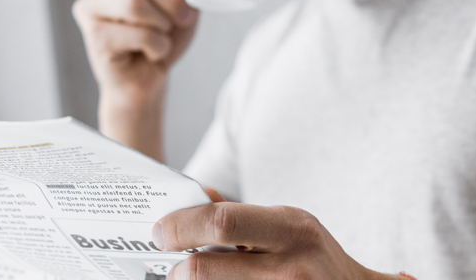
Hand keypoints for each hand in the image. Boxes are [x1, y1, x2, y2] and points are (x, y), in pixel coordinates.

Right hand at [72, 0, 198, 107]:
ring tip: (163, 34)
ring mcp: (88, 8)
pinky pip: (137, 33)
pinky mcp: (93, 35)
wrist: (147, 80)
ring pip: (133, 2)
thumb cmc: (163, 35)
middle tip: (184, 17)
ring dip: (162, 24)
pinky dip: (158, 45)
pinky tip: (153, 51)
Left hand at [153, 188, 398, 279]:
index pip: (220, 222)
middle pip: (203, 269)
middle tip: (169, 265)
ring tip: (192, 277)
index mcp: (291, 228)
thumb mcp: (285, 224)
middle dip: (176, 268)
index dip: (180, 227)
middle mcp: (290, 266)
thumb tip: (189, 202)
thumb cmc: (314, 257)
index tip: (161, 232)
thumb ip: (238, 215)